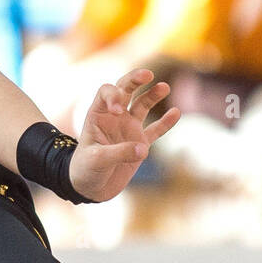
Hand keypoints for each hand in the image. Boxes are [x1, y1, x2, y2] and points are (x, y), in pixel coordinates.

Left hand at [69, 67, 180, 201]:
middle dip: (135, 80)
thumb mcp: (96, 161)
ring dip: (152, 95)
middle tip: (148, 74)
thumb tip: (143, 149)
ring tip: (164, 87)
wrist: (90, 188)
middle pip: (125, 90)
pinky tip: (176, 113)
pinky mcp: (140, 143)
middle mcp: (114, 118)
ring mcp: (128, 128)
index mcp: (97, 115)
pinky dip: (166, 122)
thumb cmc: (85, 171)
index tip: (119, 110)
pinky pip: (155, 130)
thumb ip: (118, 153)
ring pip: (142, 105)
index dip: (113, 96)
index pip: (106, 93)